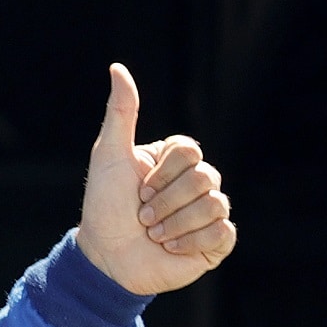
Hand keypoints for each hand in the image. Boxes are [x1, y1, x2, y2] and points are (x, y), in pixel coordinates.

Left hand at [75, 64, 235, 294]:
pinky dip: (189, 242)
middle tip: (143, 215)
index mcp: (175, 160)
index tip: (138, 187)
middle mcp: (196, 183)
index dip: (163, 173)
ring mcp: (208, 212)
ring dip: (174, 224)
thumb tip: (117, 67)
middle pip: (205, 177)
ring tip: (153, 234)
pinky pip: (222, 233)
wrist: (105, 258)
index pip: (190, 150)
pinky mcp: (215, 242)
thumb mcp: (109, 156)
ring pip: (214, 205)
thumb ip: (120, 113)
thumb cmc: (104, 205)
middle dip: (166, 201)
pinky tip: (170, 248)